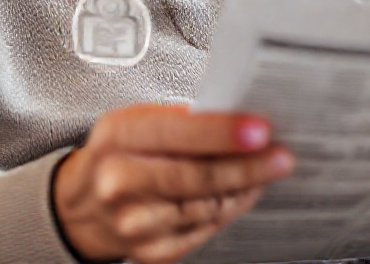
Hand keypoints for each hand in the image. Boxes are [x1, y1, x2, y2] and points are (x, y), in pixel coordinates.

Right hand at [52, 103, 293, 263]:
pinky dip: (229, 209)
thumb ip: (185, 120)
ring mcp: (133, 222)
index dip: (221, 133)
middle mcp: (119, 181)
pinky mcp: (151, 251)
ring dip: (245, 187)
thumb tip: (244, 120)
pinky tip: (239, 192)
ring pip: (208, 206)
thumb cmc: (124, 152)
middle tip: (281, 156)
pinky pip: (207, 229)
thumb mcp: (140, 120)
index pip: (176, 133)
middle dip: (247, 167)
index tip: (259, 130)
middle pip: (196, 177)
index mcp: (118, 136)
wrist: (87, 203)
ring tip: (264, 169)